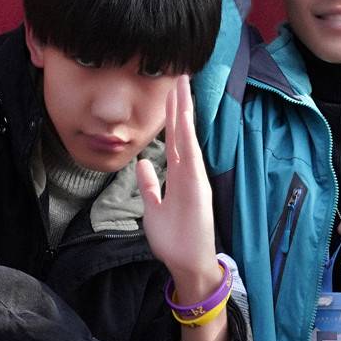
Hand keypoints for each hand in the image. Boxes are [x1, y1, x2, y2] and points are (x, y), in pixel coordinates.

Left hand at [136, 75, 218, 301]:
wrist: (187, 264)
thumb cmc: (173, 240)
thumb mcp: (153, 208)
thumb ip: (149, 185)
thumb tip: (142, 164)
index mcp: (179, 175)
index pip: (176, 138)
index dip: (173, 115)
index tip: (171, 91)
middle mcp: (189, 172)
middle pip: (184, 132)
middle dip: (181, 104)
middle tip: (179, 75)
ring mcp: (195, 179)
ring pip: (189, 138)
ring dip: (186, 113)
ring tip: (183, 86)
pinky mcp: (198, 189)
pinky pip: (192, 159)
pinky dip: (189, 139)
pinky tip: (185, 121)